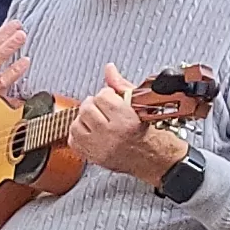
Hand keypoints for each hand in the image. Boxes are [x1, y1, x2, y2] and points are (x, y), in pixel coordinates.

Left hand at [67, 62, 185, 184]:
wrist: (156, 160)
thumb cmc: (152, 134)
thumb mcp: (141, 105)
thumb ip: (121, 86)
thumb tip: (109, 70)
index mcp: (126, 120)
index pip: (102, 96)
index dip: (107, 94)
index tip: (113, 98)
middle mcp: (111, 135)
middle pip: (86, 108)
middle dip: (94, 105)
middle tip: (104, 109)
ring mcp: (100, 148)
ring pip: (76, 124)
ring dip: (85, 119)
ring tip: (98, 121)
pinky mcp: (93, 158)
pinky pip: (73, 141)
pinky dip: (79, 134)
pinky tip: (92, 132)